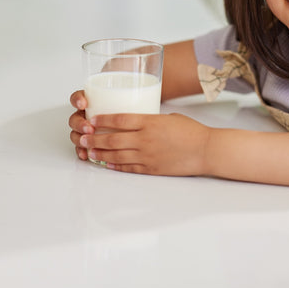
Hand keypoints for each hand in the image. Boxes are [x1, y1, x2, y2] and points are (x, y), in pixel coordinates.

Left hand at [68, 89, 210, 175]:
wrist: (205, 150)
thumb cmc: (191, 132)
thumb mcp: (169, 118)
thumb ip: (150, 121)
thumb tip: (137, 123)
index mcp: (150, 122)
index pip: (120, 119)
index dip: (103, 120)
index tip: (92, 119)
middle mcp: (145, 139)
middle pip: (113, 138)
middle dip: (95, 138)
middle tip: (83, 138)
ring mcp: (147, 155)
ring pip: (117, 154)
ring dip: (100, 153)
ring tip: (89, 151)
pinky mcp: (151, 168)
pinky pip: (128, 168)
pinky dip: (115, 165)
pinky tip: (107, 163)